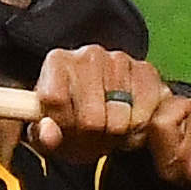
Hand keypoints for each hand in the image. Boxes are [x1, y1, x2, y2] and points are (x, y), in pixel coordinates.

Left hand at [26, 45, 169, 162]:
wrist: (107, 112)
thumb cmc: (72, 122)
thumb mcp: (49, 133)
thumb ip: (43, 135)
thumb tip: (49, 131)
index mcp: (58, 61)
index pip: (55, 99)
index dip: (62, 124)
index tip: (65, 129)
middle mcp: (89, 54)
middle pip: (90, 116)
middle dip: (90, 134)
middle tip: (89, 134)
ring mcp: (119, 60)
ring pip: (118, 119)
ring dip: (114, 134)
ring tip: (107, 129)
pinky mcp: (146, 71)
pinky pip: (142, 115)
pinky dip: (136, 129)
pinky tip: (128, 125)